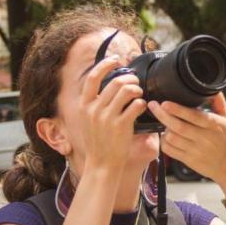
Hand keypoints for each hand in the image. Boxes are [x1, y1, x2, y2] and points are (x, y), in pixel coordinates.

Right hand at [79, 55, 146, 170]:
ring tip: (139, 94)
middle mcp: (94, 109)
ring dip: (137, 89)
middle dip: (129, 78)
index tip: (116, 60)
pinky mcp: (121, 125)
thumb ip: (94, 104)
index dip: (105, 65)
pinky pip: (136, 105)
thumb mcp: (89, 120)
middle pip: (115, 82)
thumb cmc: (98, 142)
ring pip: (127, 90)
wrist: (101, 164)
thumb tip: (108, 86)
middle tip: (135, 82)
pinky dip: (141, 103)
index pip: (92, 77)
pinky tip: (141, 106)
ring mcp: (107, 117)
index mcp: (84, 105)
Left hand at [148, 93, 225, 191]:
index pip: (193, 116)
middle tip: (153, 105)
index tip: (165, 103)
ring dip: (164, 129)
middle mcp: (205, 138)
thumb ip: (219, 104)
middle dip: (162, 115)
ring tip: (163, 122)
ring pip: (172, 138)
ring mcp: (196, 151)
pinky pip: (170, 151)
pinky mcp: (189, 161)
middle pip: (178, 126)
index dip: (177, 109)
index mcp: (214, 125)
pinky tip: (166, 136)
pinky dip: (164, 142)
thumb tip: (213, 89)